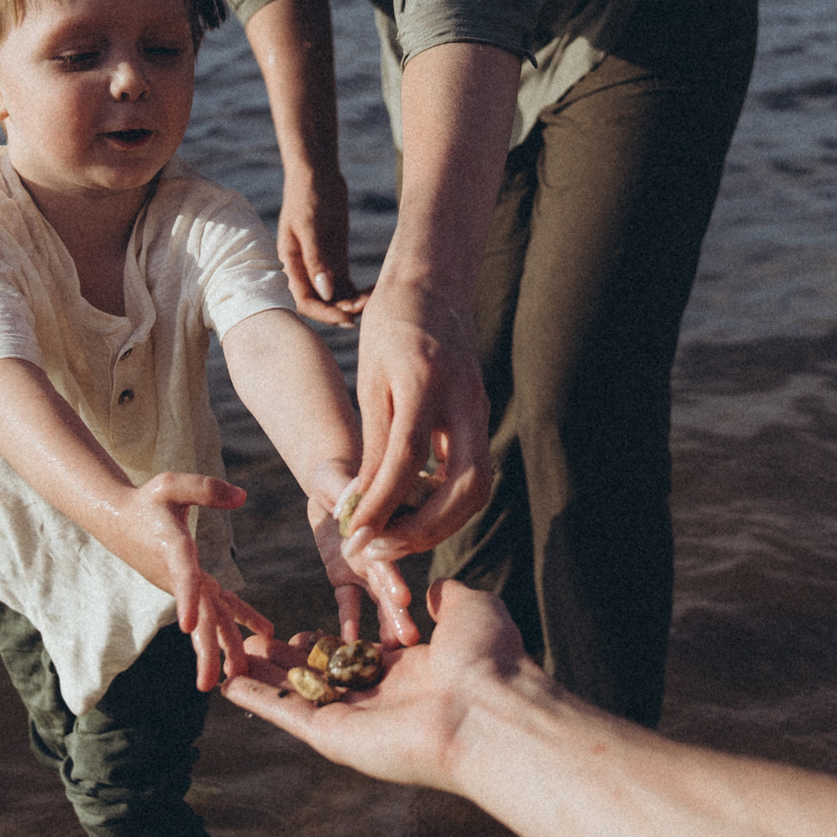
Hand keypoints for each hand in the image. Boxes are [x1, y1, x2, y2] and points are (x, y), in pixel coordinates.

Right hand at [111, 472, 272, 690]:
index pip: (182, 577)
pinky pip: (219, 606)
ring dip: (223, 647)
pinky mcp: (193, 585)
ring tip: (237, 676)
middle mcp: (178, 576)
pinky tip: (264, 632)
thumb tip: (243, 497)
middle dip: (206, 648)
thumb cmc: (147, 500)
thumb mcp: (171, 484)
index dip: (187, 599)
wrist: (119, 519)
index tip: (189, 627)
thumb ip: (206, 488)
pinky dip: (240, 618)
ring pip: (209, 618)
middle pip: (197, 614)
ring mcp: (186, 585)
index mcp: (172, 550)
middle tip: (211, 682)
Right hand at [223, 580, 528, 790]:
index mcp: (414, 674)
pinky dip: (257, 699)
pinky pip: (288, 714)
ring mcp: (357, 722)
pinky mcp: (335, 738)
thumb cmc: (489, 660)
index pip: (359, 660)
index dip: (327, 646)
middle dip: (288, 663)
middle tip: (254, 644)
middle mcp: (383, 701)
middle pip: (323, 680)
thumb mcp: (470, 611)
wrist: (489, 707)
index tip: (300, 632)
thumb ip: (448, 600)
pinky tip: (228, 681)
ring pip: (300, 696)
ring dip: (264, 678)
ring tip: (232, 655)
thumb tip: (437, 589)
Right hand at [278, 168, 365, 327]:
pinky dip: (359, 292)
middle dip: (340, 311)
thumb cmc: (308, 193)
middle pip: (321, 303)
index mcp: (291, 263)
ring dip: (352, 304)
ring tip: (373, 299)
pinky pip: (346, 285)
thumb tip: (325, 293)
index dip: (323, 313)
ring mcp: (321, 265)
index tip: (346, 318)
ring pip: (335, 296)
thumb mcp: (310, 225)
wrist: (317, 172)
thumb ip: (317, 259)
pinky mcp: (335, 259)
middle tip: (365, 311)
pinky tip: (374, 291)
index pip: (304, 300)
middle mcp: (304, 269)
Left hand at [307, 490, 420, 645]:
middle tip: (411, 639)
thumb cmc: (337, 474)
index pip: (390, 553)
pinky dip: (349, 620)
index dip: (395, 575)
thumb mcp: (338, 476)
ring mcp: (366, 568)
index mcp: (384, 529)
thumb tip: (356, 488)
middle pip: (391, 584)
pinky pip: (348, 601)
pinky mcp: (345, 576)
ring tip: (395, 647)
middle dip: (398, 612)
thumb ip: (348, 487)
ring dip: (387, 623)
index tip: (404, 598)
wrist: (329, 485)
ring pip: (378, 599)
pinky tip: (349, 642)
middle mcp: (380, 552)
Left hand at [341, 279, 492, 560]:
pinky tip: (415, 516)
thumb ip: (374, 443)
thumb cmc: (392, 326)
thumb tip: (362, 504)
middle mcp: (464, 402)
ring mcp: (479, 412)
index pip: (408, 460)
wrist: (435, 286)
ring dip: (440, 525)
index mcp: (426, 384)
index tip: (356, 536)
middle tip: (381, 550)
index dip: (382, 504)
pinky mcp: (481, 419)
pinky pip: (473, 475)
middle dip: (424, 529)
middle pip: (464, 487)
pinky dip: (447, 505)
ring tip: (396, 543)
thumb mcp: (371, 380)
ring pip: (477, 489)